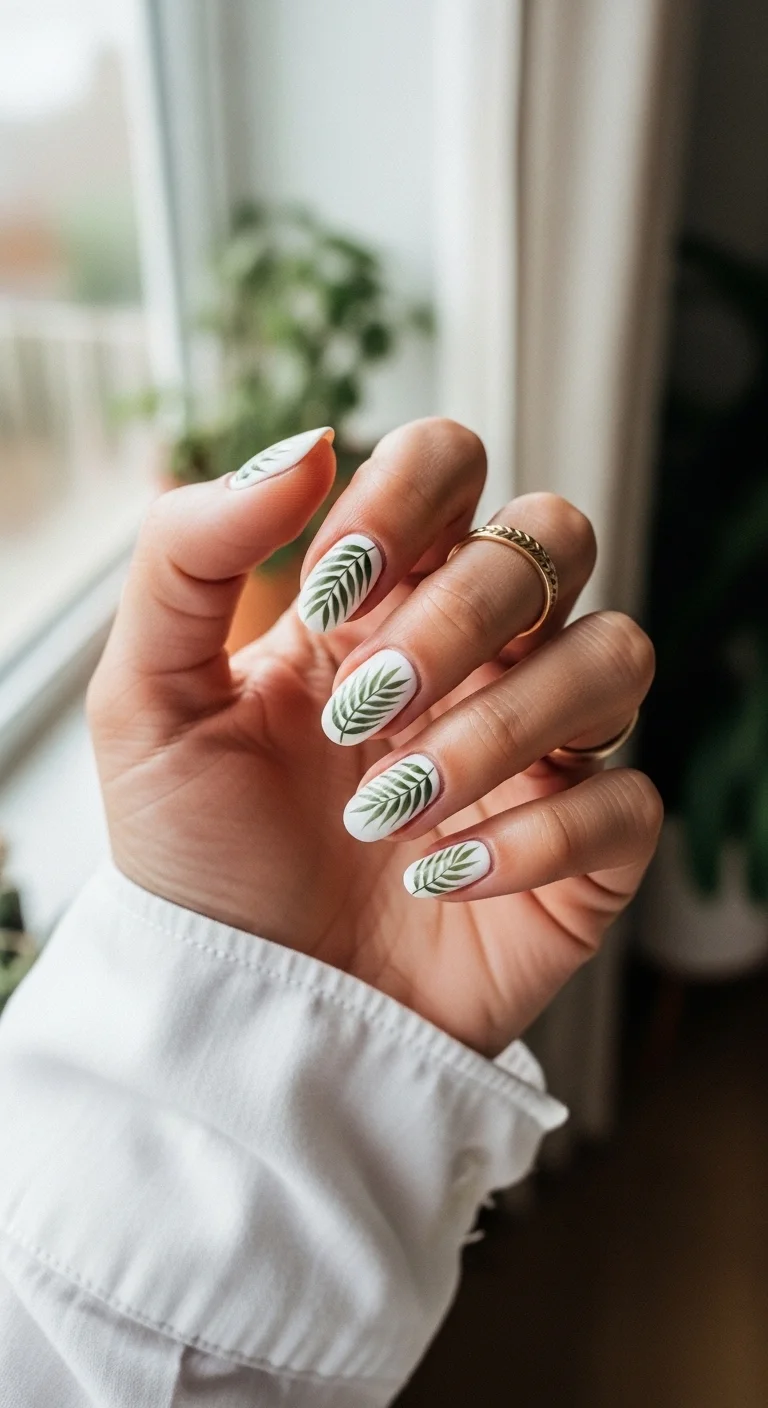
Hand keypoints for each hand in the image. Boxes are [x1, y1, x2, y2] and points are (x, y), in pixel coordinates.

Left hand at [88, 419, 660, 1056]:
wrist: (243, 1016)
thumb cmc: (198, 860)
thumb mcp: (147, 703)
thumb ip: (189, 556)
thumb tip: (307, 444)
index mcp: (379, 603)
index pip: (451, 462)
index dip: (408, 499)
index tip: (329, 597)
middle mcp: (474, 657)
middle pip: (554, 539)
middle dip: (463, 614)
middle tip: (363, 711)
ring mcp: (538, 749)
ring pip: (615, 657)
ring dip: (498, 729)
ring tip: (392, 812)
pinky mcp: (583, 854)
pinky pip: (629, 803)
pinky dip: (535, 841)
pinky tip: (440, 880)